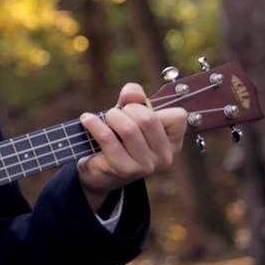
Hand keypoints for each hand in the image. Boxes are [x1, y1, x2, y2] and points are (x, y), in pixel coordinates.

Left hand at [77, 83, 186, 212]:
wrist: (99, 171)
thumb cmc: (119, 138)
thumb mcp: (129, 114)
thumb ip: (134, 98)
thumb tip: (133, 93)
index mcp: (172, 143)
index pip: (177, 116)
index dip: (152, 106)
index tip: (135, 110)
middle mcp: (164, 157)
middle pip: (148, 118)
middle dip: (127, 109)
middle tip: (115, 114)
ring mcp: (145, 166)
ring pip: (129, 129)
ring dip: (112, 117)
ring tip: (106, 118)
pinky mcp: (124, 170)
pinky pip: (107, 139)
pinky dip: (94, 124)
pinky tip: (87, 119)